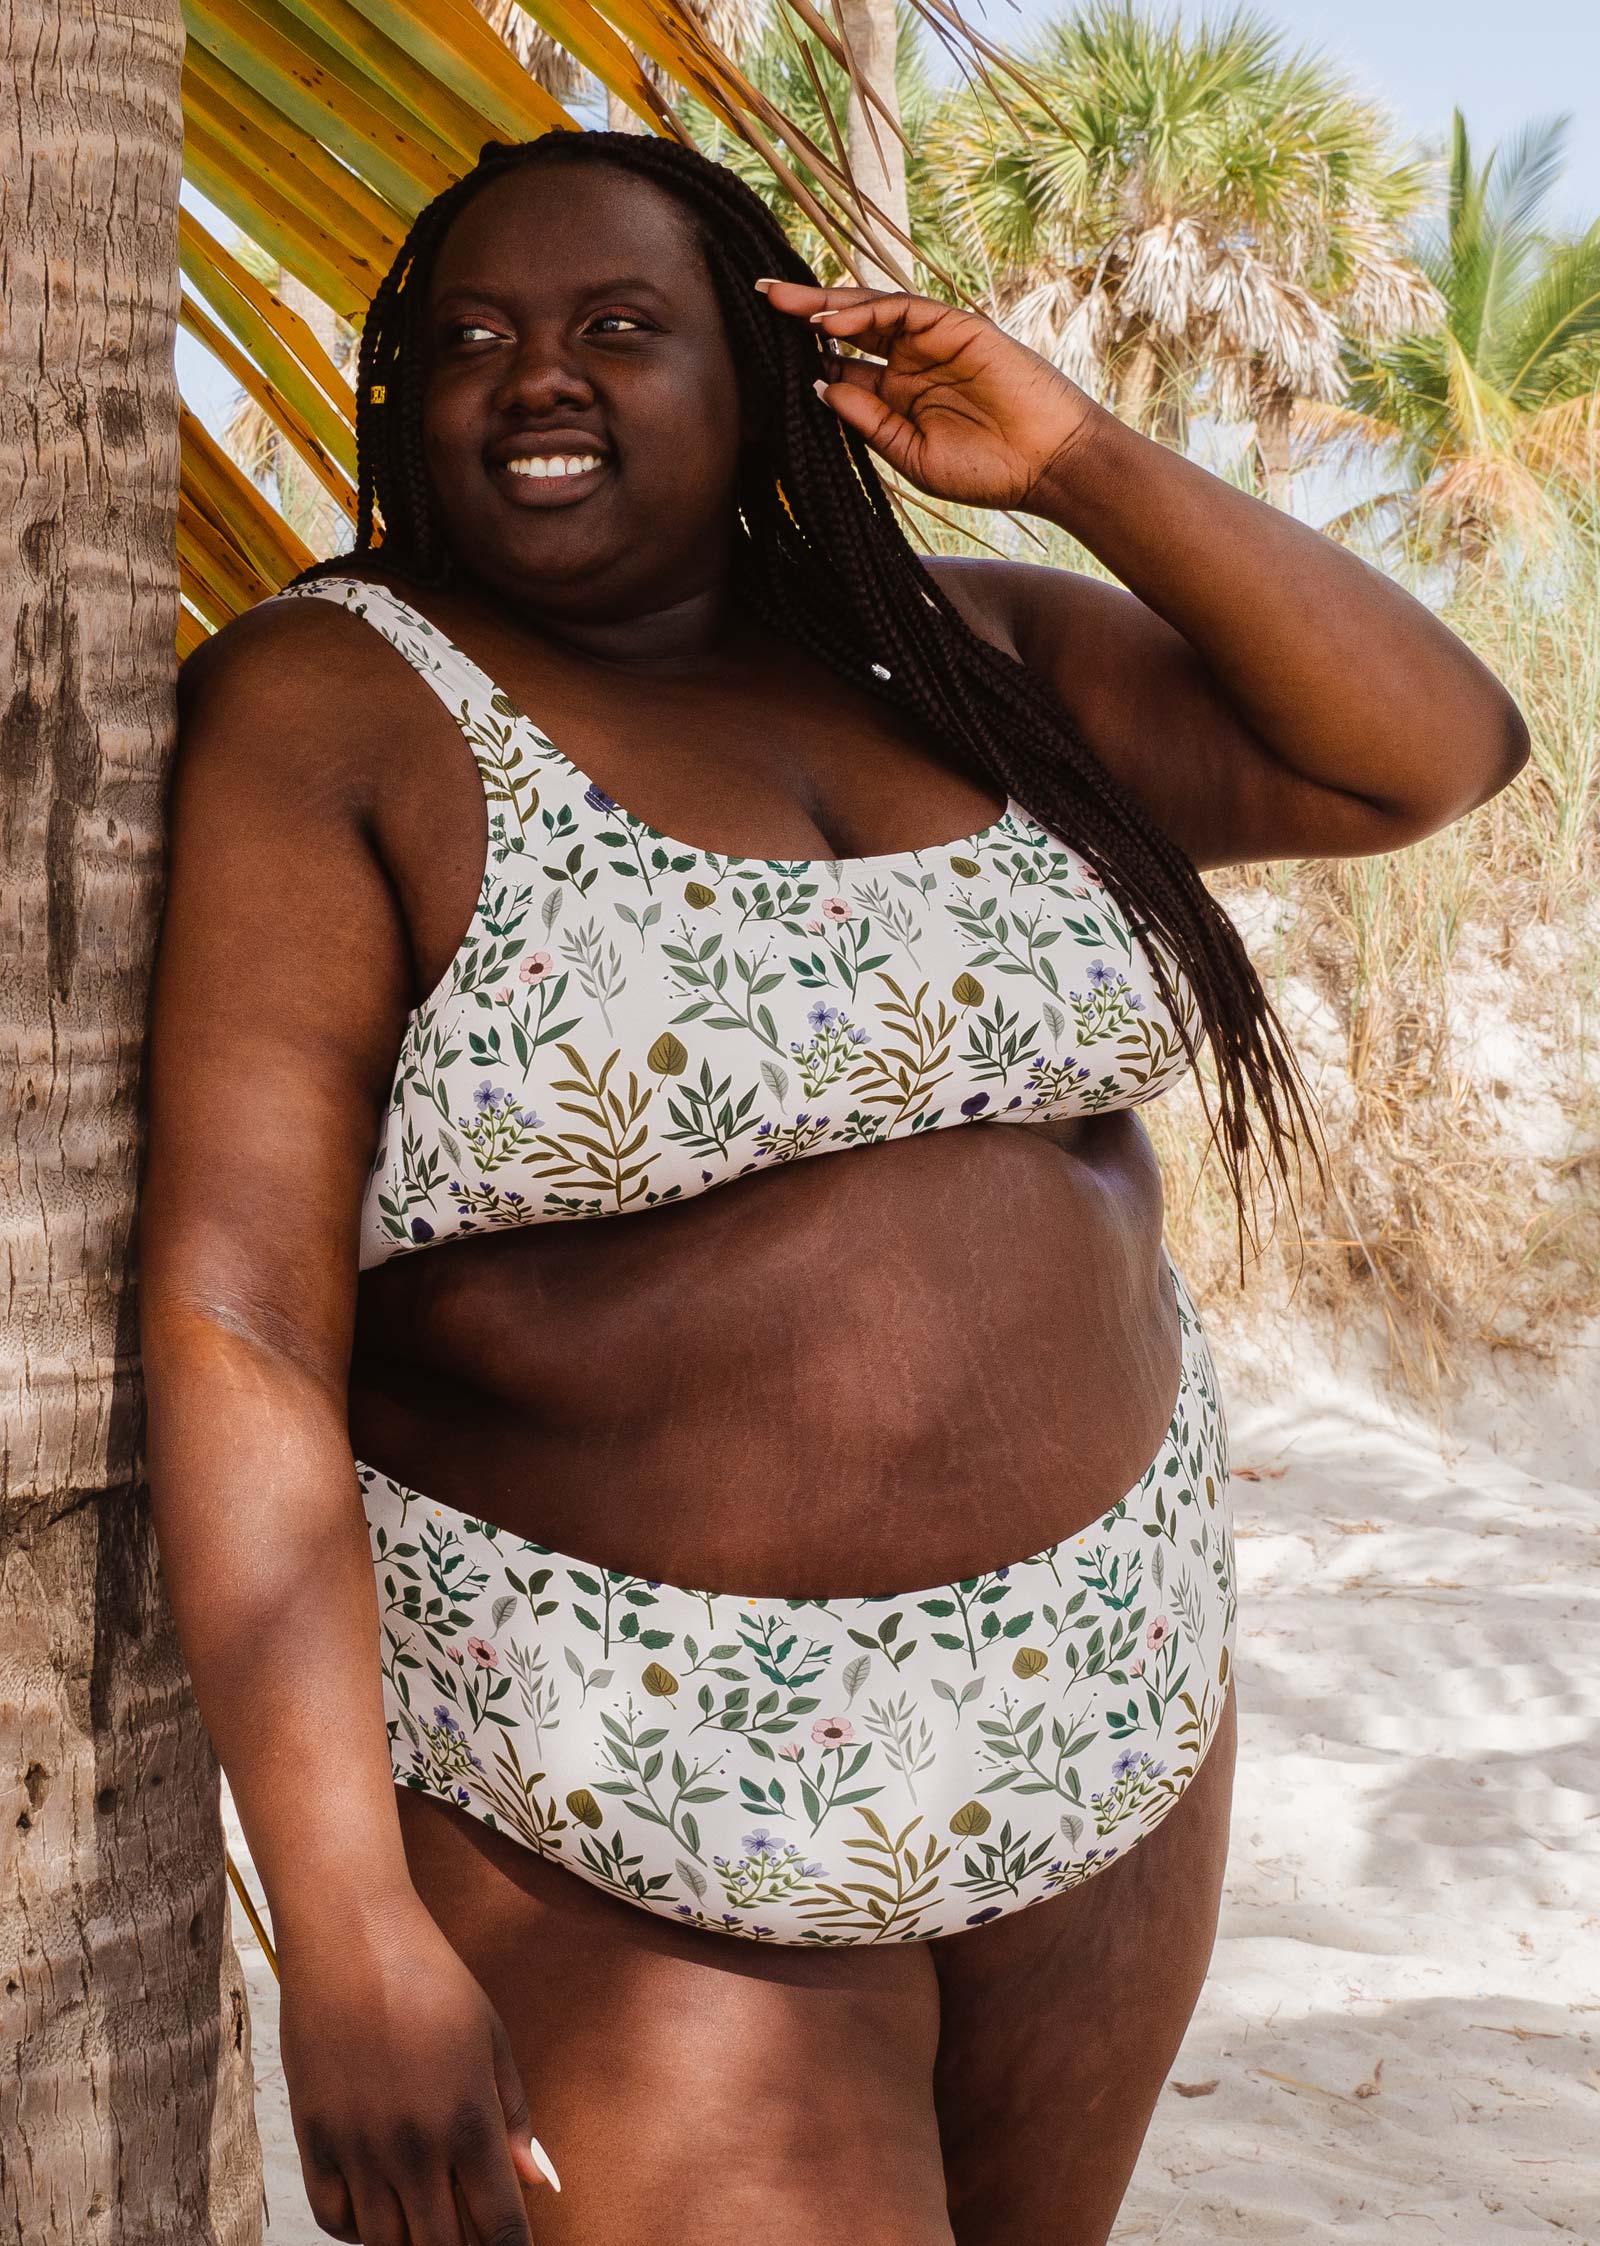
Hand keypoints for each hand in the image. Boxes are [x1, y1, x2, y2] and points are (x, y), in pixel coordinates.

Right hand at [277, 1892, 558, 2242]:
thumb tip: (538, 2182)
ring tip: (430, 2222)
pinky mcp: (314, 2138)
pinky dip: (359, 2229)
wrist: (351, 1937)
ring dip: (414, 2242)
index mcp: (469, 2120)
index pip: (499, 2226)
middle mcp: (414, 2146)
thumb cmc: (431, 1978)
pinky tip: (380, 2208)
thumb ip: (515, 2117)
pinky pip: (334, 2217)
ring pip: (387, 2244)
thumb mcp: (491, 2038)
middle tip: (472, 2234)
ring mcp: (359, 2147)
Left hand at [758, 278, 1101, 511]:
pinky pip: (903, 308)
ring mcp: (933, 342)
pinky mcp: (957, 326)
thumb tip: (818, 388)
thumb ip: (868, 422)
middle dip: (802, 314)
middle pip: (846, 329)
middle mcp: (909, 364)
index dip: (802, 359)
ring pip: (869, 310)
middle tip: (757, 296)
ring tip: (783, 301)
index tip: (757, 353)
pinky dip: (866, 309)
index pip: (839, 368)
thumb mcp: (912, 456)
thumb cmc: (987, 473)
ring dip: (825, 303)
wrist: (1048, 466)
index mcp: (896, 398)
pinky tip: (832, 318)